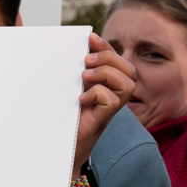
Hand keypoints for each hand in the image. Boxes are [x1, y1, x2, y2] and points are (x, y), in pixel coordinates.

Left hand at [75, 33, 135, 179]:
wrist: (57, 149)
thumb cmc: (62, 118)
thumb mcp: (69, 89)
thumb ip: (76, 73)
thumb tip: (74, 50)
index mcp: (107, 85)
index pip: (117, 60)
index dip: (107, 47)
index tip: (90, 38)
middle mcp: (113, 96)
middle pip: (130, 70)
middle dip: (109, 59)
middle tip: (85, 62)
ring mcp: (110, 109)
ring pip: (128, 83)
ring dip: (106, 75)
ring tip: (85, 79)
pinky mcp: (102, 120)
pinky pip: (112, 100)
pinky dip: (97, 94)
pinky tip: (82, 99)